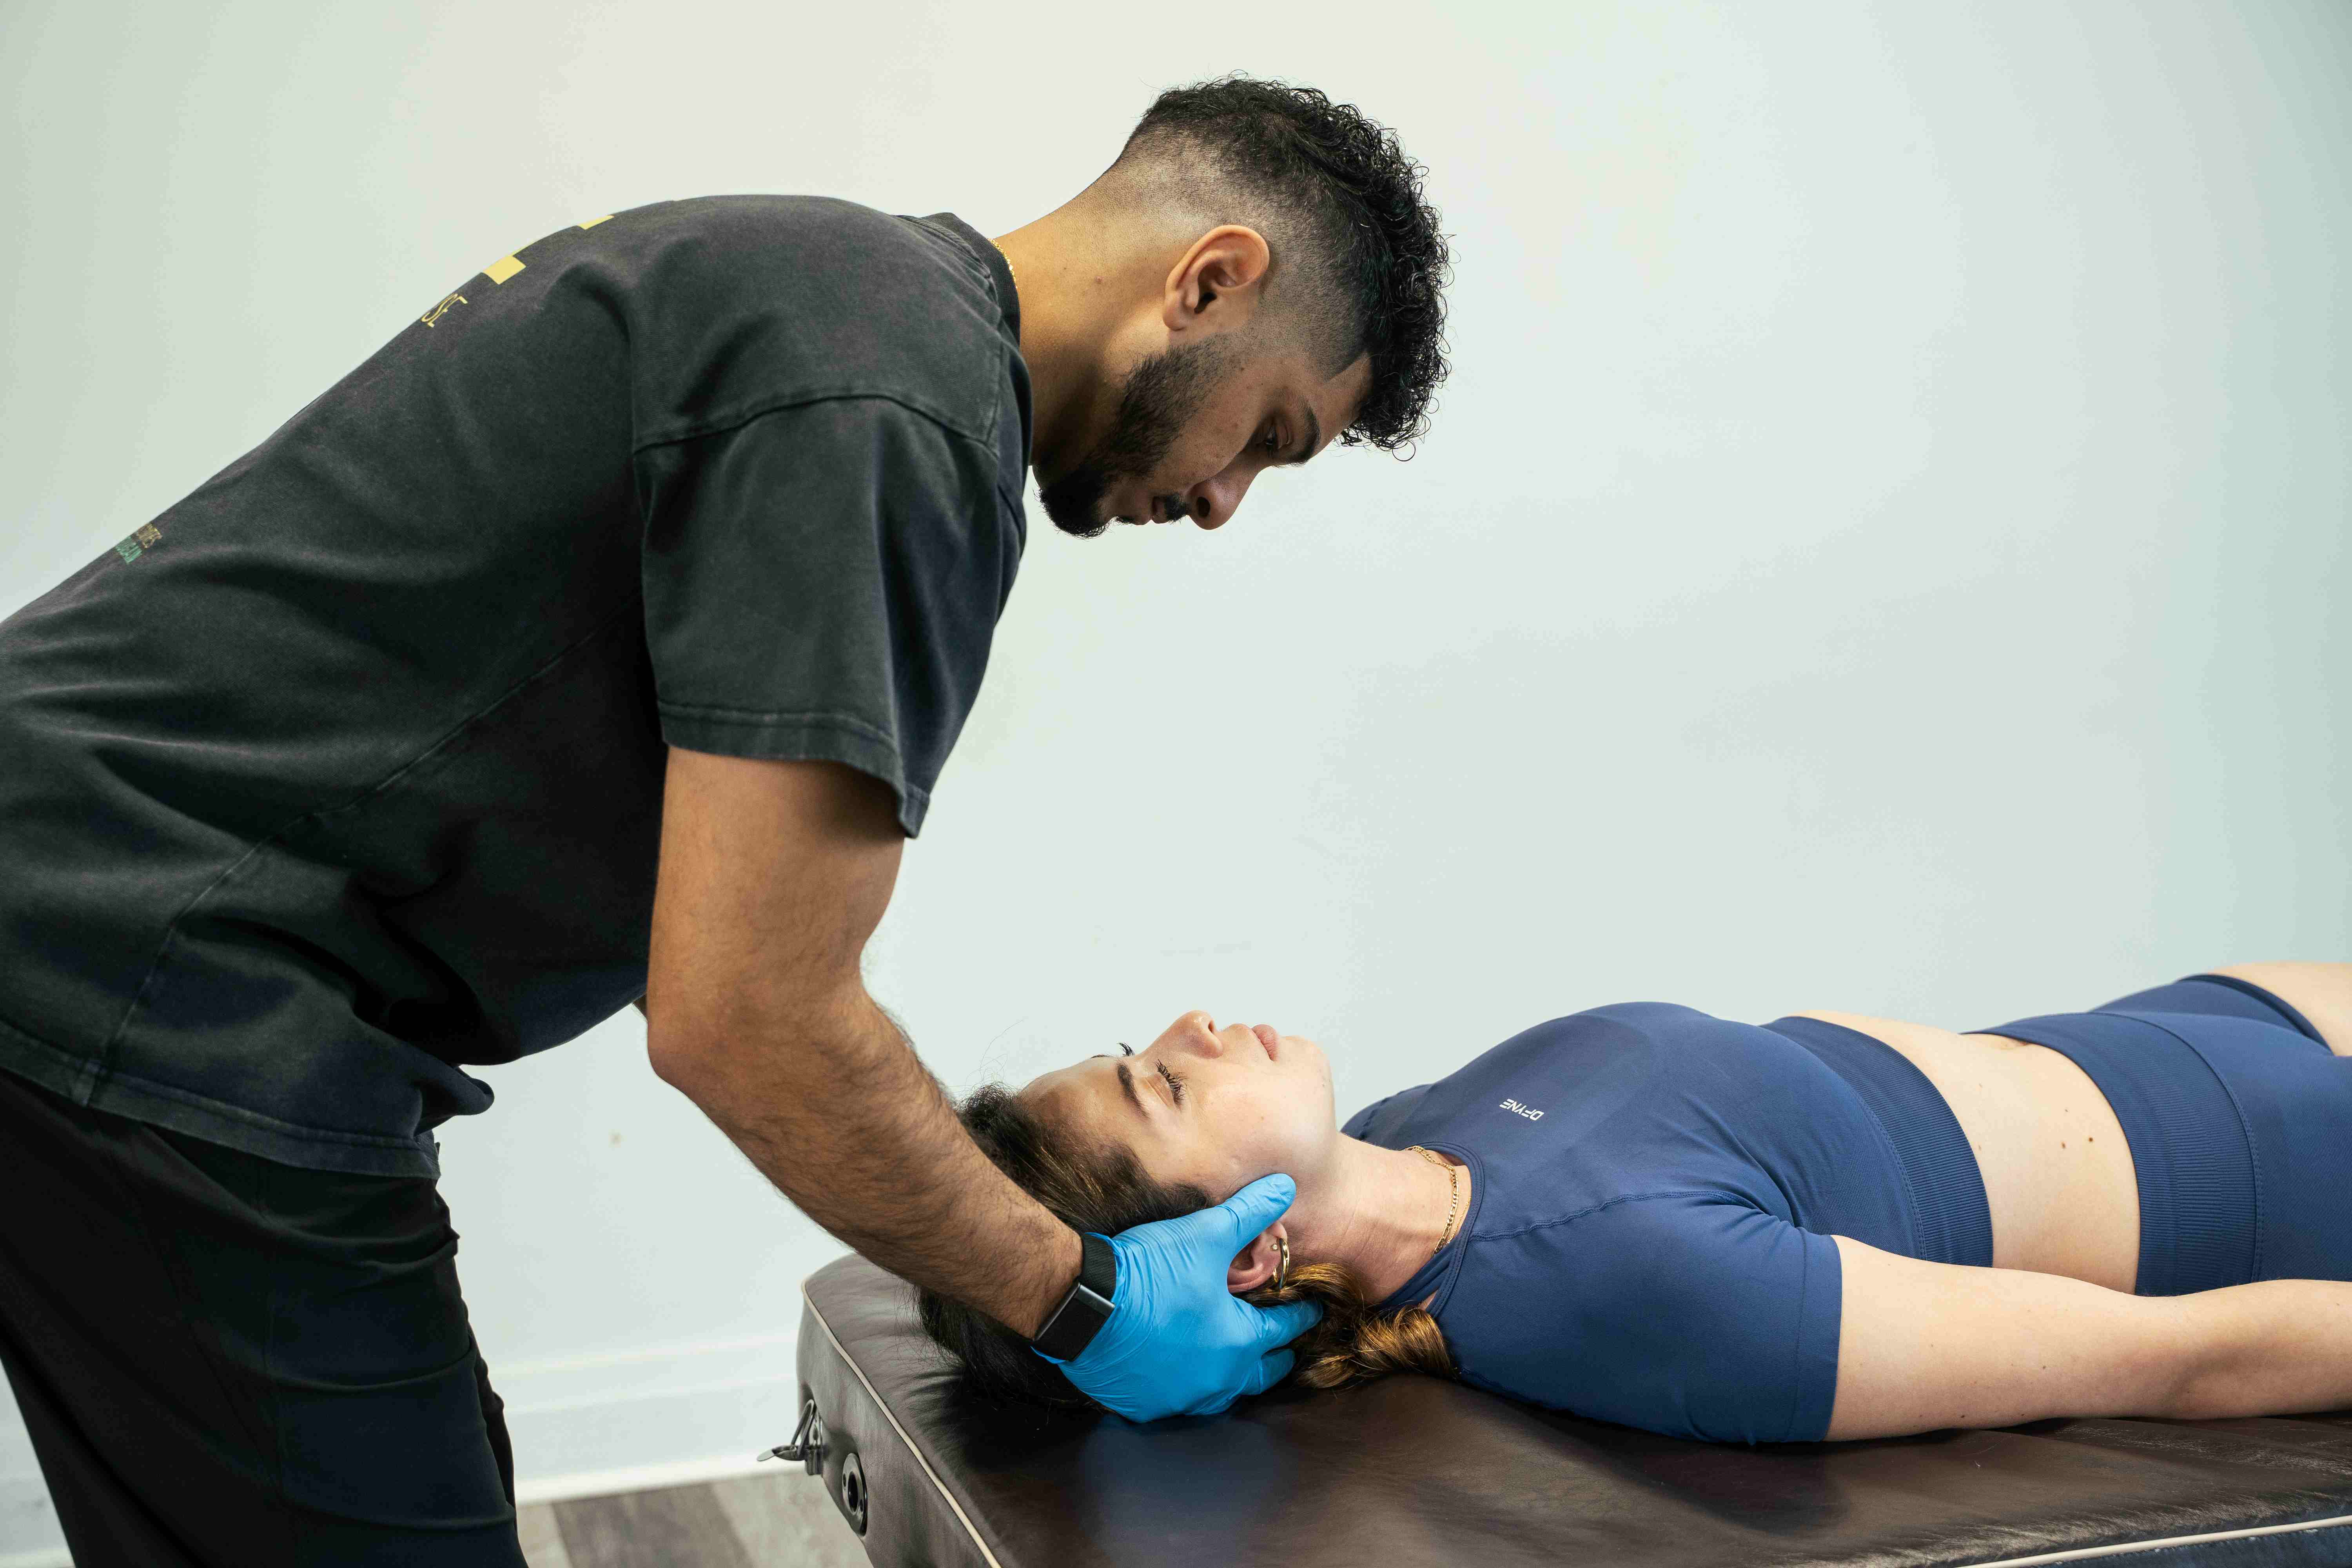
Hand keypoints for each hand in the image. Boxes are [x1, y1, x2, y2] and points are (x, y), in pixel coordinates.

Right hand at [1051, 1175, 1324, 1419]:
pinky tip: (1183, 1377)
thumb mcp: (1205, 1234)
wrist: (1081, 1303)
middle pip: (1259, 1376)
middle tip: (1285, 1350)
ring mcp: (1178, 1398)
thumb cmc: (1149, 1272)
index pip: (1282, 1330)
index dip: (1299, 1316)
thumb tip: (1285, 1186)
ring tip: (1238, 1366)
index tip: (1311, 1311)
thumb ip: (1249, 1213)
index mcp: (1237, 1343)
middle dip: (1275, 1359)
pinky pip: (1176, 1403)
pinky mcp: (1143, 1405)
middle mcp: (1214, 1380)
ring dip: (1233, 1380)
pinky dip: (1186, 1389)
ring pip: (1220, 1396)